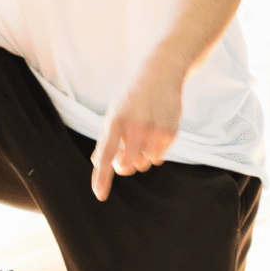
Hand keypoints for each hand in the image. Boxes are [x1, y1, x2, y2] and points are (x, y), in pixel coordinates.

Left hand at [90, 66, 183, 200]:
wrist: (161, 75)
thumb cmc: (133, 97)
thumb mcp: (114, 112)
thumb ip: (106, 137)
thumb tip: (99, 162)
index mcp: (116, 120)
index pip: (106, 154)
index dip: (102, 177)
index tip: (100, 195)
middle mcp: (135, 126)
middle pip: (127, 166)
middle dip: (124, 166)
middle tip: (123, 156)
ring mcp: (155, 130)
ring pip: (144, 163)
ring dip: (140, 158)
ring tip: (141, 138)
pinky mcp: (170, 132)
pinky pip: (158, 158)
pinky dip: (154, 153)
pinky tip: (154, 135)